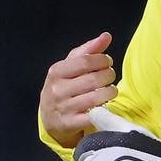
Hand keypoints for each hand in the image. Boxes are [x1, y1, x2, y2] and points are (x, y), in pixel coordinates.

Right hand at [39, 32, 116, 147]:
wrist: (50, 117)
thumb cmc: (64, 86)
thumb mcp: (70, 66)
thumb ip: (89, 50)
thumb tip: (106, 36)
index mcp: (56, 72)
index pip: (86, 61)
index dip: (103, 60)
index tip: (107, 61)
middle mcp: (57, 90)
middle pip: (94, 79)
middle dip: (108, 75)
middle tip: (110, 76)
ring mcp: (63, 108)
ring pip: (97, 97)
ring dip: (110, 92)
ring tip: (109, 90)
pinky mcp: (70, 124)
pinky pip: (94, 115)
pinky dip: (104, 108)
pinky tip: (104, 104)